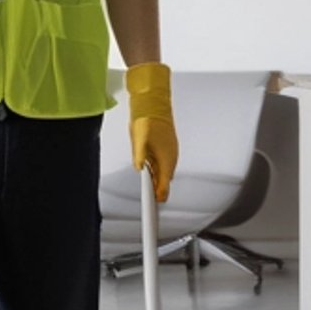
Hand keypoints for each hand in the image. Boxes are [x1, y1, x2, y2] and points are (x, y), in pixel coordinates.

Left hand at [127, 63, 176, 201]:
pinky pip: (163, 163)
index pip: (164, 184)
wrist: (154, 103)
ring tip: (149, 188)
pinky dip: (157, 169)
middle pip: (164, 180)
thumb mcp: (139, 140)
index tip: (155, 206)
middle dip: (157, 189)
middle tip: (150, 200)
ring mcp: (170, 151)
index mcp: (166, 158)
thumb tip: (139, 168)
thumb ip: (139, 156)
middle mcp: (171, 157)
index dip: (159, 196)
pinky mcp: (167, 147)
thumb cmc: (148, 119)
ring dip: (157, 179)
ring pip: (164, 171)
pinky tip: (149, 170)